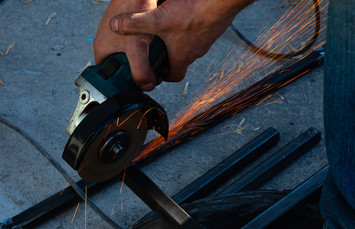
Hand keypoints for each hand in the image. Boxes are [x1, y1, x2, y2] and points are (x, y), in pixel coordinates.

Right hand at [94, 0, 157, 90]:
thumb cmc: (134, 11)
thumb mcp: (137, 46)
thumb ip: (140, 68)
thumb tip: (146, 86)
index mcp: (102, 52)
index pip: (109, 79)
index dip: (123, 85)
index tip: (138, 87)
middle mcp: (107, 45)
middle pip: (121, 70)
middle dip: (135, 74)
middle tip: (150, 76)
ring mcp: (116, 37)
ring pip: (129, 58)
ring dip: (141, 62)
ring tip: (154, 63)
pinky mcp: (126, 31)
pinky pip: (134, 47)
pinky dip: (143, 51)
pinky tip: (154, 49)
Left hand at [95, 0, 254, 90]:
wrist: (220, 3)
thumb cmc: (192, 14)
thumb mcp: (157, 19)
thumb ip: (135, 23)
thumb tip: (114, 26)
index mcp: (182, 56)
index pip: (174, 76)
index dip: (163, 76)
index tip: (155, 71)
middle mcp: (195, 52)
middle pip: (181, 62)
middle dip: (169, 59)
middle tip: (158, 51)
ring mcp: (205, 41)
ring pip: (190, 47)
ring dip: (178, 44)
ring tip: (167, 33)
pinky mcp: (211, 29)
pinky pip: (198, 35)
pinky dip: (188, 31)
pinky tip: (183, 18)